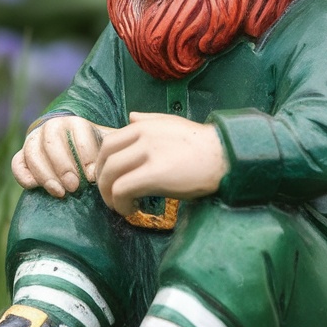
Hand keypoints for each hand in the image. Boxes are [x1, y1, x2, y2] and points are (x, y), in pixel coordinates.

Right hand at [11, 116, 113, 197]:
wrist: (76, 159)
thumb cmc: (100, 156)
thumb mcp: (111, 147)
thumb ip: (120, 143)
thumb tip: (139, 137)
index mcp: (76, 122)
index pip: (76, 129)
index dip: (84, 151)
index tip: (93, 174)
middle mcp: (54, 128)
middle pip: (52, 140)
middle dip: (63, 164)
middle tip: (75, 186)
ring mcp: (36, 142)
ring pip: (33, 151)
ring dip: (45, 172)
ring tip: (60, 192)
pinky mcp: (23, 157)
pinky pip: (18, 163)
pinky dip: (23, 173)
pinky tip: (34, 187)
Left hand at [95, 112, 228, 217]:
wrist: (225, 155)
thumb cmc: (201, 144)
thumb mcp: (172, 124)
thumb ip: (149, 120)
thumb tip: (131, 116)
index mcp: (143, 125)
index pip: (108, 143)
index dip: (102, 165)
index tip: (109, 180)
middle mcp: (142, 136)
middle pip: (104, 159)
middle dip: (102, 181)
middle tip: (111, 196)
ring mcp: (148, 154)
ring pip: (110, 176)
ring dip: (109, 196)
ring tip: (120, 206)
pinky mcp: (154, 174)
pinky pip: (122, 190)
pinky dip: (120, 204)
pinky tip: (131, 210)